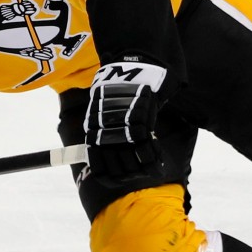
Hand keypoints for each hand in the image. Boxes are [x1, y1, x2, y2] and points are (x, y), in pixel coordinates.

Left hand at [83, 61, 166, 185]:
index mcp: (93, 133)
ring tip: (151, 165)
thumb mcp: (102, 115)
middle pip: (118, 170)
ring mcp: (122, 129)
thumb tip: (107, 161)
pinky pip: (148, 150)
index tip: (121, 180)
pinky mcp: (139, 121)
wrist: (131, 70)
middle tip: (141, 171)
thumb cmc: (118, 95)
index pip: (100, 170)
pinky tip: (159, 157)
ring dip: (143, 168)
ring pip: (133, 162)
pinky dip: (155, 158)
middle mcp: (105, 134)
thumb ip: (104, 137)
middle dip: (132, 174)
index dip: (112, 179)